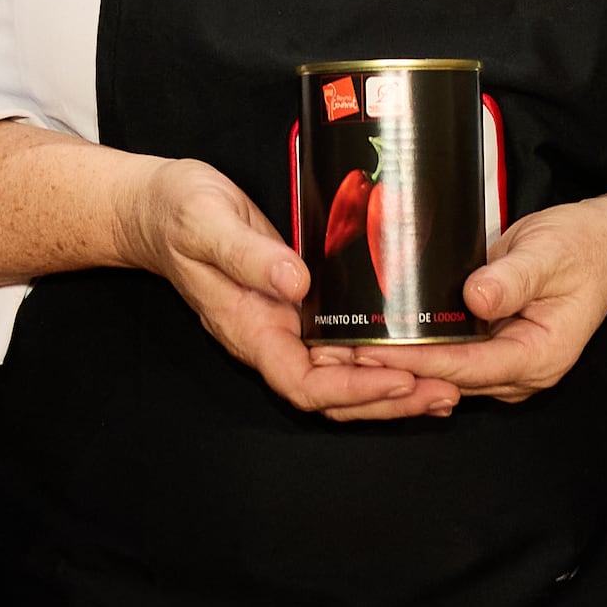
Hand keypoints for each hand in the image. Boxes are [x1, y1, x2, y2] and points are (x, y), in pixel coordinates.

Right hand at [120, 157, 450, 424]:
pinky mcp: (301, 306)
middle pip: (334, 393)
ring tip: (447, 385)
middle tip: (446, 393)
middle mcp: (272, 338)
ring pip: (344, 374)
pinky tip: (418, 349)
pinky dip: (381, 355)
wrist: (159, 207)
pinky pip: (344, 345)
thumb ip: (249, 255)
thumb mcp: (207, 225)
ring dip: (394, 385)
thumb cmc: (179, 214)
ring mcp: (287, 326)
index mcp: (249, 330)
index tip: (398, 379)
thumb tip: (297, 284)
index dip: (352, 389)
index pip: (303, 383)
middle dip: (389, 399)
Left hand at [361, 194, 606, 404]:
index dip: (414, 359)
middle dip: (390, 368)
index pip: (465, 366)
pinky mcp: (488, 352)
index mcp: (538, 357)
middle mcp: (519, 373)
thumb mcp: (550, 253)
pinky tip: (371, 337)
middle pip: (445, 380)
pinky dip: (408, 349)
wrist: (601, 251)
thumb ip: (513, 277)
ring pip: (439, 375)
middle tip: (335, 354)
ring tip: (339, 348)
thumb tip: (477, 297)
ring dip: (392, 363)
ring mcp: (502, 368)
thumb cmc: (581, 249)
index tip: (369, 348)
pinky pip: (443, 358)